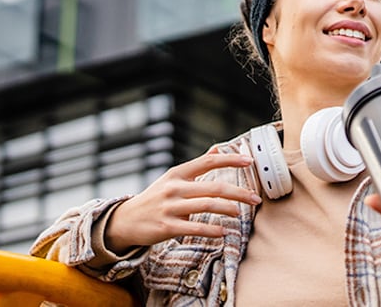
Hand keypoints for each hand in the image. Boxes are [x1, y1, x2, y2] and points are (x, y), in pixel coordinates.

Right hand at [105, 147, 262, 252]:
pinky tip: (222, 232)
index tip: (249, 161)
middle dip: (239, 193)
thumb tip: (219, 148)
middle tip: (256, 199)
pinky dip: (211, 230)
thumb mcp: (173, 178)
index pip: (208, 161)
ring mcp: (170, 207)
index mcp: (178, 173)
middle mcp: (174, 188)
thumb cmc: (156, 198)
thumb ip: (197, 166)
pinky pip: (194, 228)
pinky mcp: (166, 227)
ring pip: (206, 206)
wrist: (125, 220)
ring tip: (239, 213)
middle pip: (214, 187)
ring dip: (227, 209)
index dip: (231, 160)